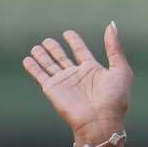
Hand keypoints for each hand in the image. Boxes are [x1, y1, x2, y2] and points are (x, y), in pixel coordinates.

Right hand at [21, 23, 131, 143]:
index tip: (68, 33)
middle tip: (48, 40)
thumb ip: (114, 47)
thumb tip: (111, 24)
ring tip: (36, 47)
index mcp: (93, 70)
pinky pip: (39, 75)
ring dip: (42, 56)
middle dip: (55, 49)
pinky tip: (27, 59)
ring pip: (49, 64)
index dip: (75, 42)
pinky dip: (32, 67)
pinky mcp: (51, 89)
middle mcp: (77, 75)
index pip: (81, 51)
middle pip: (62, 58)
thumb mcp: (120, 70)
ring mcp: (63, 82)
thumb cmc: (114, 99)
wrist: (100, 121)